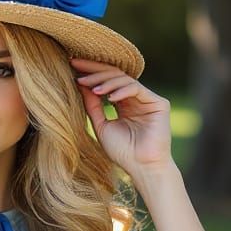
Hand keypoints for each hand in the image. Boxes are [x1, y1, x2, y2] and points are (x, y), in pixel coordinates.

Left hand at [71, 57, 172, 172]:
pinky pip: (137, 89)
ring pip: (124, 79)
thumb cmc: (122, 152)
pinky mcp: (159, 103)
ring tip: (91, 87)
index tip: (71, 64)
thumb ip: (92, 105)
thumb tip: (80, 84)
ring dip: (105, 81)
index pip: (107, 81)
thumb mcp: (101, 125)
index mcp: (123, 103)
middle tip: (76, 64)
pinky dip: (121, 91)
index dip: (90, 72)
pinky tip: (109, 97)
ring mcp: (148, 99)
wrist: (141, 167)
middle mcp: (136, 98)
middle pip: (114, 75)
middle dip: (94, 69)